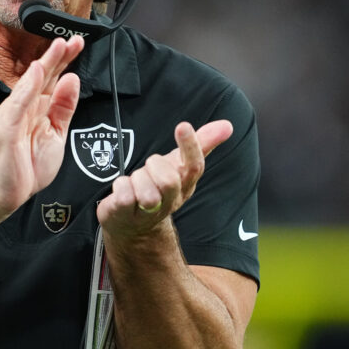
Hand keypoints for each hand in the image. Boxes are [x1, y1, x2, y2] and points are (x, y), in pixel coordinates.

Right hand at [0, 36, 83, 216]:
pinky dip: (27, 87)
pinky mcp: (6, 127)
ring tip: (57, 46)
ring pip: (31, 84)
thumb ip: (64, 107)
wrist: (6, 192)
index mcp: (38, 107)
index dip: (65, 60)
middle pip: (43, 76)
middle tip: (73, 38)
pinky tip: (36, 71)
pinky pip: (18, 104)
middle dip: (59, 56)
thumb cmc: (27, 166)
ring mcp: (14, 115)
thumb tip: (72, 80)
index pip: (53, 78)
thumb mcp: (56, 134)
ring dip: (45, 64)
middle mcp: (25, 106)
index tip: (78, 44)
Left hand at [96, 120, 232, 235]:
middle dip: (154, 166)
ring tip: (136, 182)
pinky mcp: (126, 215)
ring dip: (137, 178)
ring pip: (145, 190)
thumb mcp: (178, 163)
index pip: (194, 168)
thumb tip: (227, 125)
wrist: (132, 222)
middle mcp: (171, 202)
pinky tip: (124, 190)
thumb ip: (201, 143)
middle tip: (149, 168)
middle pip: (169, 180)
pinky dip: (121, 186)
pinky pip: (124, 195)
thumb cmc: (157, 186)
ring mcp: (148, 212)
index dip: (190, 146)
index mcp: (185, 185)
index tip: (183, 125)